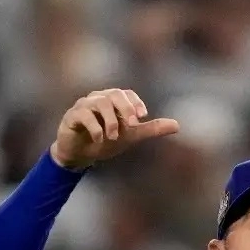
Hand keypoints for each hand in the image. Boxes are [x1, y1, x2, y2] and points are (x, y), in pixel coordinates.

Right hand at [50, 89, 179, 169]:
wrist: (80, 155)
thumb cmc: (106, 141)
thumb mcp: (131, 136)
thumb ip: (151, 129)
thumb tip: (177, 125)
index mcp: (113, 100)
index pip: (126, 93)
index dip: (135, 102)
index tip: (142, 116)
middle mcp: (99, 98)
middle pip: (115, 94)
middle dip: (126, 108)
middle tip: (133, 125)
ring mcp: (84, 105)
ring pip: (100, 103)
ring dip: (111, 121)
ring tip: (113, 137)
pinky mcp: (72, 116)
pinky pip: (84, 114)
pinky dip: (94, 126)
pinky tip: (100, 139)